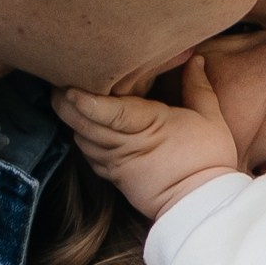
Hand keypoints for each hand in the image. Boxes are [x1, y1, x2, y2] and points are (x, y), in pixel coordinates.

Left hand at [54, 56, 239, 221]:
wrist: (202, 205)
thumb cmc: (207, 160)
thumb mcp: (210, 117)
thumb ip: (197, 86)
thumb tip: (194, 59)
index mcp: (148, 125)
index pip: (110, 112)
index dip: (87, 100)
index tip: (70, 87)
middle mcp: (125, 145)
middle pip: (85, 124)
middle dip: (65, 104)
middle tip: (55, 83)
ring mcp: (116, 163)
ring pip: (82, 139)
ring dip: (70, 120)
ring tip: (64, 99)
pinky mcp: (114, 176)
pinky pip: (89, 155)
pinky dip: (81, 138)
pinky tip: (80, 126)